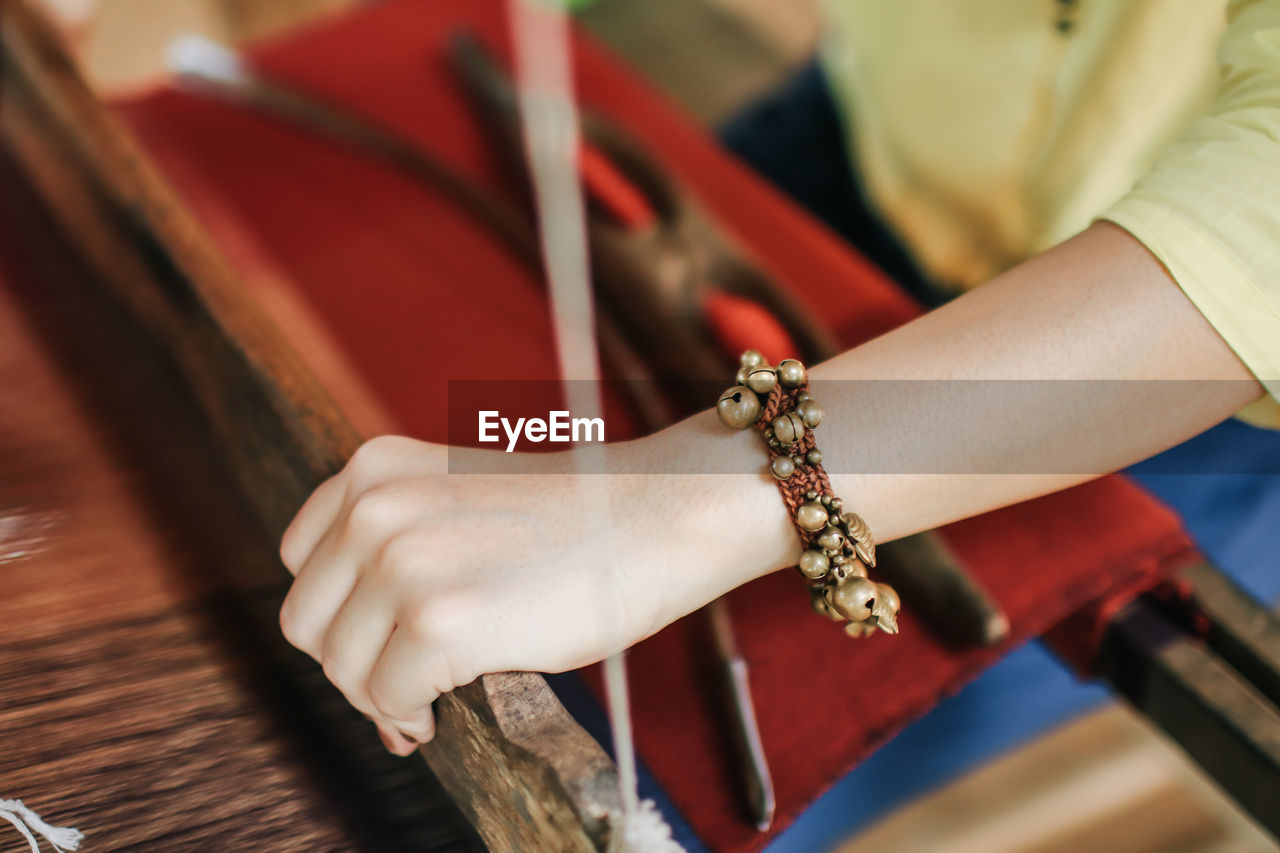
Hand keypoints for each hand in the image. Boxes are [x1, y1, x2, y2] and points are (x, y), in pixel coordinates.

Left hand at [277, 432, 759, 754]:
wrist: (657, 517)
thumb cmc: (576, 520)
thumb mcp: (458, 502)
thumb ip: (397, 544)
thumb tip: (355, 647)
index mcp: (374, 468)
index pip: (303, 562)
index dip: (339, 614)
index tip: (379, 641)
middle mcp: (375, 508)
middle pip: (309, 621)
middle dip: (354, 663)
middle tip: (406, 684)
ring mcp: (404, 563)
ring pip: (341, 668)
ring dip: (381, 695)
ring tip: (429, 696)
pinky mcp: (439, 622)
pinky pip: (390, 700)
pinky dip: (412, 716)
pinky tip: (445, 708)